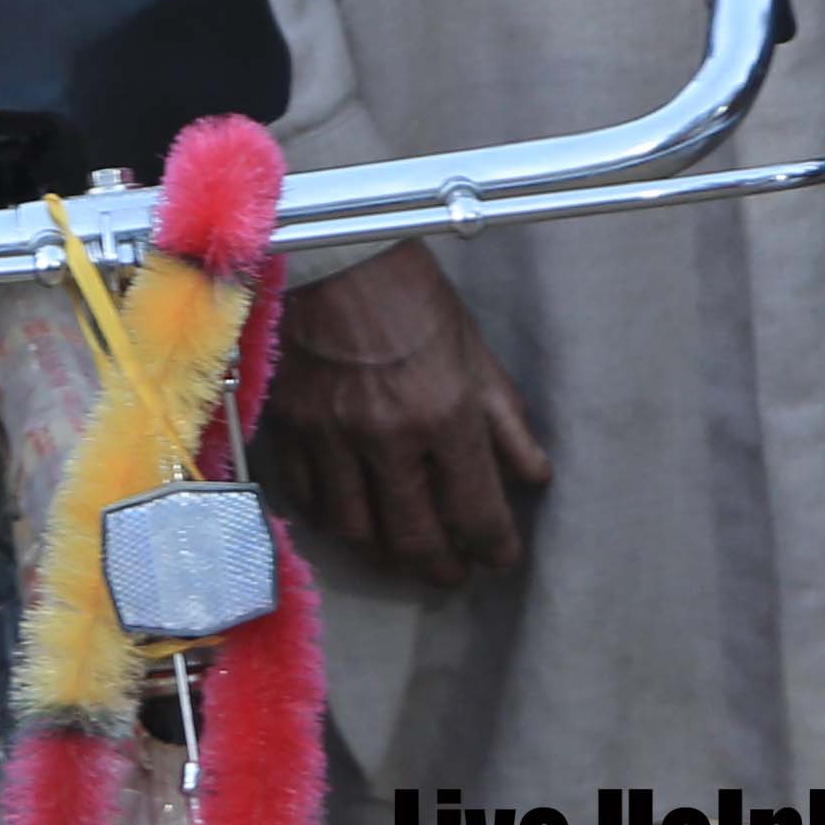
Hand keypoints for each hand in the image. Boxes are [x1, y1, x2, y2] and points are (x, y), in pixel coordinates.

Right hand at [251, 239, 548, 585]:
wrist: (332, 250)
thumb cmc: (411, 291)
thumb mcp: (474, 347)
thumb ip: (505, 418)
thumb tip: (533, 475)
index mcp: (445, 411)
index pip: (477, 511)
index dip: (495, 548)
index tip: (501, 558)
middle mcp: (389, 434)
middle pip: (416, 538)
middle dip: (442, 568)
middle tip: (454, 574)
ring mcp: (332, 434)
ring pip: (358, 530)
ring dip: (386, 552)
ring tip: (403, 552)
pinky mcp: (291, 424)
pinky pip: (310, 497)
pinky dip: (333, 517)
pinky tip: (352, 516)